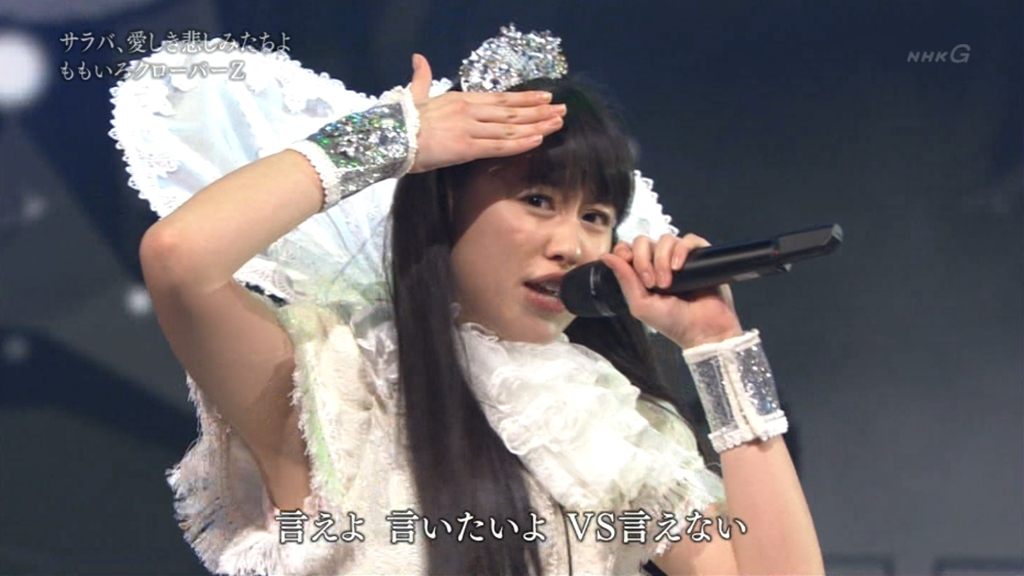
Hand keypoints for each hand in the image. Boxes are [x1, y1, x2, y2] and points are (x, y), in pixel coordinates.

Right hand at [407, 54, 566, 172]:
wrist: (390, 138)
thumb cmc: (401, 121)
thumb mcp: (415, 95)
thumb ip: (422, 77)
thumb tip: (419, 58)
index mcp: (461, 99)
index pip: (500, 98)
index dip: (524, 98)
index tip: (544, 97)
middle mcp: (469, 111)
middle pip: (511, 110)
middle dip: (538, 110)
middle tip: (561, 109)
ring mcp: (470, 128)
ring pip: (510, 126)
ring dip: (536, 125)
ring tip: (557, 123)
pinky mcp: (466, 147)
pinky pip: (499, 145)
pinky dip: (520, 142)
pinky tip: (538, 139)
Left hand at [599, 233, 744, 348]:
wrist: (703, 331)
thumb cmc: (673, 322)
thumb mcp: (641, 304)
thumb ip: (625, 279)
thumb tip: (605, 256)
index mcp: (644, 272)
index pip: (629, 249)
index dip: (625, 250)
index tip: (626, 261)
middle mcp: (661, 262)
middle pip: (644, 241)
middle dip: (644, 259)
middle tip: (651, 283)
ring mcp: (681, 258)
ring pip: (666, 239)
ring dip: (662, 259)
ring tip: (668, 283)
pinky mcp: (701, 257)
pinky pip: (690, 240)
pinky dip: (682, 250)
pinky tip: (679, 267)